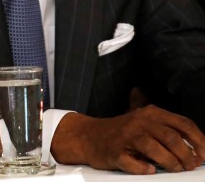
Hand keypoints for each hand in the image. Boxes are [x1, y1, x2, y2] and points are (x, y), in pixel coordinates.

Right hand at [51, 105, 204, 173]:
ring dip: (170, 163)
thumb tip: (196, 151)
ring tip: (175, 169)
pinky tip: (149, 170)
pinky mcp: (114, 152)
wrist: (88, 136)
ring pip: (155, 149)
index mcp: (151, 113)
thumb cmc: (123, 133)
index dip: (199, 140)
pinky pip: (132, 162)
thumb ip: (168, 131)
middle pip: (172, 138)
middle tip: (190, 166)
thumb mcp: (145, 124)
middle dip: (187, 156)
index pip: (183, 123)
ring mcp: (126, 136)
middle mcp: (139, 122)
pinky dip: (144, 168)